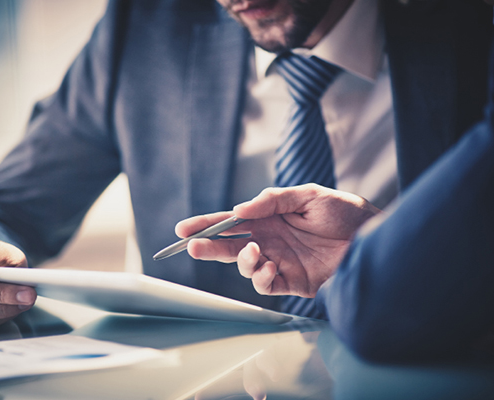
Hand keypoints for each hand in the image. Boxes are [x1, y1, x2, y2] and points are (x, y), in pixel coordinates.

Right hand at [175, 184, 379, 297]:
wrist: (374, 238)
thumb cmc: (345, 212)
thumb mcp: (309, 195)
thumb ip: (273, 200)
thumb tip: (240, 210)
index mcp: (270, 218)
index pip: (232, 221)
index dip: (207, 224)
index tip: (184, 228)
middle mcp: (270, 240)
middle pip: (230, 245)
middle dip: (209, 246)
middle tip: (192, 247)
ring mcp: (279, 261)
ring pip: (244, 266)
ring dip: (241, 261)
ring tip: (254, 251)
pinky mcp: (292, 282)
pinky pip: (266, 285)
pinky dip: (261, 277)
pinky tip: (269, 267)